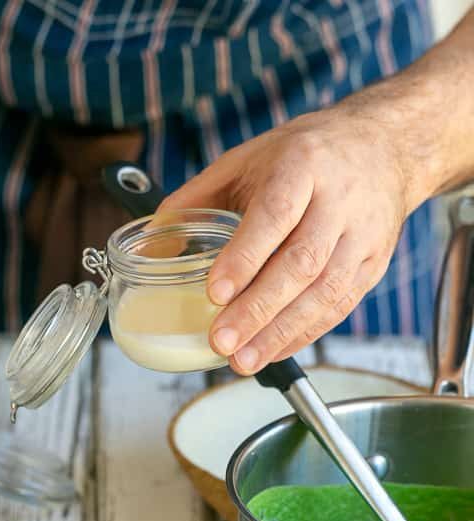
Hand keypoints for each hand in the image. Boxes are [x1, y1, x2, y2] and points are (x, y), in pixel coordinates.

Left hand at [161, 105, 420, 373]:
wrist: (383, 147)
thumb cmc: (302, 156)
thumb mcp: (245, 160)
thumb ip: (195, 199)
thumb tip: (150, 245)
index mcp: (302, 165)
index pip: (275, 215)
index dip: (245, 257)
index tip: (215, 292)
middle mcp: (339, 199)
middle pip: (301, 262)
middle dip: (258, 309)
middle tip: (220, 342)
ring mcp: (361, 235)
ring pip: (325, 292)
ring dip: (280, 333)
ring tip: (242, 361)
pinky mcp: (373, 264)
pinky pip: (339, 307)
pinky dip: (303, 334)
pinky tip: (272, 352)